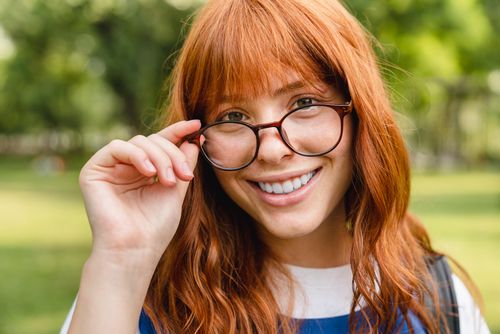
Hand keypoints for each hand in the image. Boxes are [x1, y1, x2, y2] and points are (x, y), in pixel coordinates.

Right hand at [79, 120, 200, 265]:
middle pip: (152, 141)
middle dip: (173, 154)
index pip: (160, 144)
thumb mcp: (175, 189)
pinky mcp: (93, 170)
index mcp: (143, 172)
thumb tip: (193, 138)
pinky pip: (117, 147)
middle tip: (185, 175)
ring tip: (168, 181)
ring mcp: (109, 168)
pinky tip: (149, 173)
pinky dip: (138, 156)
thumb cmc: (155, 227)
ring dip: (160, 157)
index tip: (197, 125)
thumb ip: (181, 163)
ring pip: (138, 142)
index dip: (177, 132)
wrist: (135, 250)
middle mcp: (126, 167)